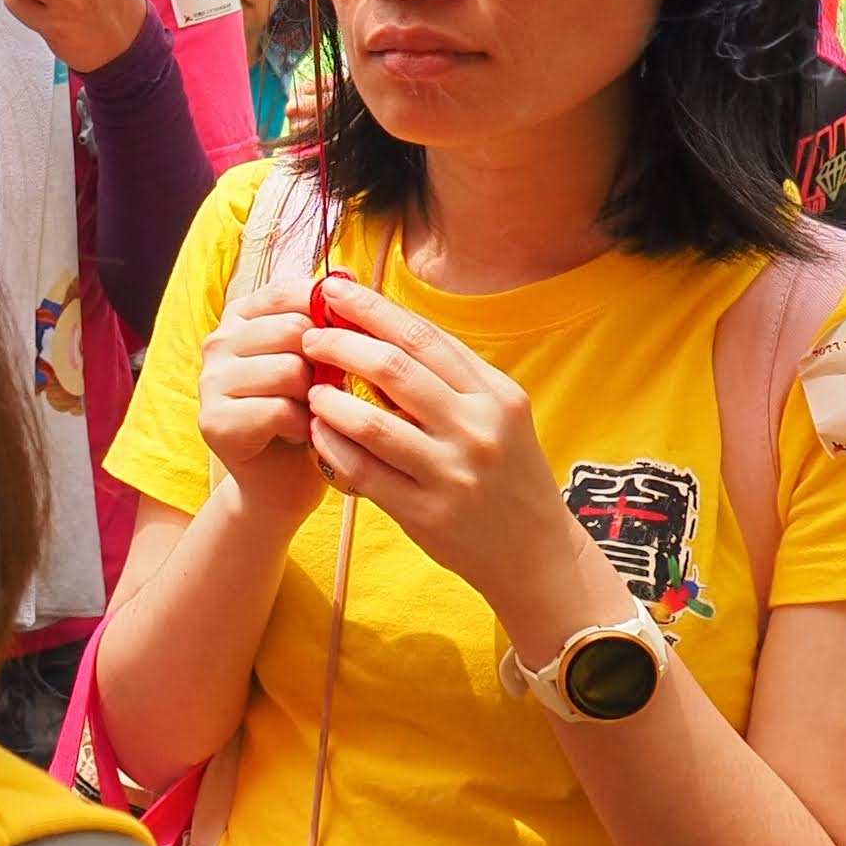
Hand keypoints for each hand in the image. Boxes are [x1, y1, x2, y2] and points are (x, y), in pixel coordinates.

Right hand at [197, 274, 331, 534]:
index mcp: (243, 316)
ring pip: (288, 369)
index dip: (331, 315)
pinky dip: (304, 427)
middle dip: (326, 363)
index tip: (353, 343)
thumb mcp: (324, 359)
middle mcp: (218, 341)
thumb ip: (330, 318)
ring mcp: (210, 381)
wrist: (284, 483)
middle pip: (295, 329)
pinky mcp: (214, 421)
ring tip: (316, 413)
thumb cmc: (311, 414)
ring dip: (317, 397)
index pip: (290, 292)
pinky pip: (278, 409)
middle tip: (331, 390)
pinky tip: (304, 436)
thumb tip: (350, 273)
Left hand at [296, 277, 599, 625]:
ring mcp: (453, 474)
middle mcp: (478, 429)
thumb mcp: (500, 415)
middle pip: (395, 369)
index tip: (332, 290)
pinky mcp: (427, 514)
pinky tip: (316, 433)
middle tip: (308, 336)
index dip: (372, 309)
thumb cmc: (507, 474)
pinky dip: (332, 447)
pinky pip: (364, 472)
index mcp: (497, 395)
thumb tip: (385, 325)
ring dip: (330, 399)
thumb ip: (452, 376)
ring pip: (373, 423)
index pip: (425, 337)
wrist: (536, 554)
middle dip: (342, 345)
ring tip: (309, 388)